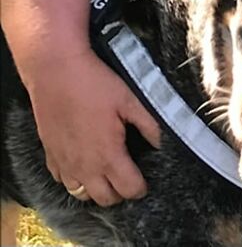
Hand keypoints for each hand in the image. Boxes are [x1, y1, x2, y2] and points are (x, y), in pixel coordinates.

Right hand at [25, 49, 160, 205]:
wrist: (55, 70)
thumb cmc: (94, 83)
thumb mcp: (130, 99)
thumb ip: (149, 124)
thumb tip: (163, 142)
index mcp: (107, 155)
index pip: (128, 190)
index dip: (141, 188)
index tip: (145, 179)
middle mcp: (84, 167)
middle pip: (105, 199)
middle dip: (120, 192)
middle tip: (128, 175)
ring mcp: (64, 163)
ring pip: (81, 194)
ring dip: (96, 189)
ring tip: (107, 172)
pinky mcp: (49, 154)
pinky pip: (62, 180)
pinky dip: (74, 178)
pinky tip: (83, 161)